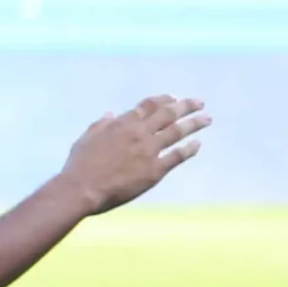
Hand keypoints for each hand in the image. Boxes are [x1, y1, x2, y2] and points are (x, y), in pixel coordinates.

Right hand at [60, 96, 208, 213]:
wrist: (83, 188)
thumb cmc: (80, 164)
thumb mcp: (87, 138)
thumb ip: (101, 124)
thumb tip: (111, 113)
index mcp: (122, 123)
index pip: (148, 106)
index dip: (164, 100)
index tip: (175, 97)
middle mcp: (138, 133)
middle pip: (168, 114)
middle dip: (186, 106)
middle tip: (200, 102)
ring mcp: (148, 151)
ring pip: (176, 132)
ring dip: (194, 123)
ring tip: (207, 119)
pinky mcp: (154, 170)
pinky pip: (177, 157)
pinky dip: (189, 149)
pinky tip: (198, 144)